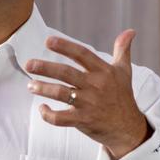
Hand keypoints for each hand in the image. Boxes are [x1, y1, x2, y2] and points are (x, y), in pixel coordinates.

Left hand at [25, 29, 151, 159]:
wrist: (128, 128)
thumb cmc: (123, 97)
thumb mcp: (124, 72)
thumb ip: (123, 50)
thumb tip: (130, 31)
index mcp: (103, 71)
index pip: (82, 54)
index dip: (65, 46)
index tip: (48, 41)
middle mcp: (95, 85)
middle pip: (66, 73)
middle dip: (46, 68)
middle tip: (29, 64)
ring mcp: (89, 103)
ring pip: (61, 94)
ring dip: (43, 89)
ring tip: (30, 85)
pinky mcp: (83, 120)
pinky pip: (61, 118)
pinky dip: (48, 114)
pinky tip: (42, 108)